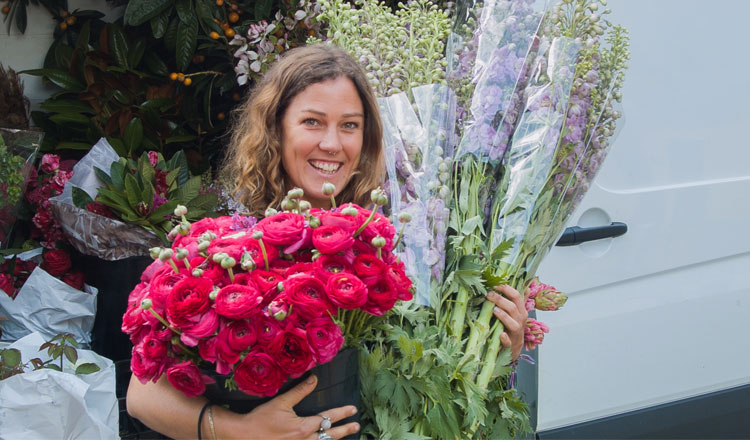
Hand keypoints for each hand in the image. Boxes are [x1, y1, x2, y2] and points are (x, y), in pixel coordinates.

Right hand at [240, 374, 359, 439]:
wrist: (245, 436)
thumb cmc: (261, 418)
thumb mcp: (281, 402)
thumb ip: (300, 391)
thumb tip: (314, 378)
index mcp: (304, 426)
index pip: (328, 417)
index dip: (342, 413)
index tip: (352, 410)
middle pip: (330, 435)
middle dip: (344, 430)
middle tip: (356, 426)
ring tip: (345, 436)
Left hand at [486, 285, 527, 360]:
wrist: (515, 346)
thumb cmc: (514, 326)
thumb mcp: (518, 312)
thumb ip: (521, 299)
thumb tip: (526, 286)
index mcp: (521, 311)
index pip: (516, 296)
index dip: (506, 289)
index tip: (494, 284)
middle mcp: (520, 320)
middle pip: (512, 308)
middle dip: (500, 300)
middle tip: (488, 294)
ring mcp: (515, 332)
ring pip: (512, 323)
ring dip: (503, 316)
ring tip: (494, 310)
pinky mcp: (510, 344)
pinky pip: (508, 341)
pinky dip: (505, 338)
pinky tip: (501, 334)